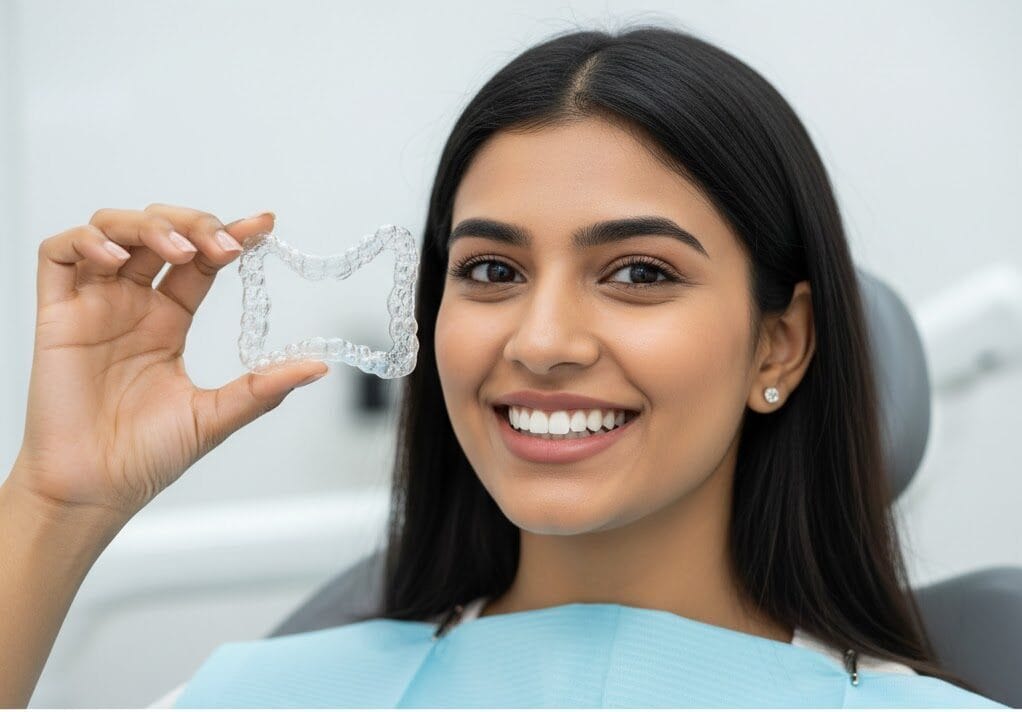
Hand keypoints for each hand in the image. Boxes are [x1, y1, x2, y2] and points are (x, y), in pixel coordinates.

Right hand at [10, 204, 328, 523]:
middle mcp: (131, 306)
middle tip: (223, 246)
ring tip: (180, 250)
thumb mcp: (216, 415)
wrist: (96, 491)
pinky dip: (87, 241)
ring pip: (112, 229)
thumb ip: (263, 387)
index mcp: (168, 322)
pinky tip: (119, 258)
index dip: (229, 235)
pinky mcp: (55, 316)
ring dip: (148, 226)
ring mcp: (93, 307)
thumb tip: (318, 366)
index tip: (264, 225)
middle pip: (159, 231)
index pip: (200, 261)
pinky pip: (58, 256)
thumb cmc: (146, 457)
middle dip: (193, 223)